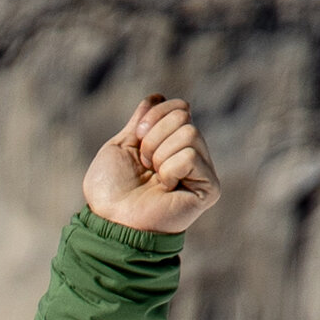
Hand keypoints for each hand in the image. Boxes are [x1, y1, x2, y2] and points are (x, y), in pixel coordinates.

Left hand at [82, 96, 219, 233]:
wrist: (110, 222)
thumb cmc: (110, 192)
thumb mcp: (121, 146)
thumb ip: (140, 120)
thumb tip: (157, 96)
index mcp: (172, 145)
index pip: (180, 106)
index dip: (155, 115)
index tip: (137, 138)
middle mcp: (191, 156)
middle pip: (184, 117)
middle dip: (154, 138)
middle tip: (145, 166)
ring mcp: (201, 172)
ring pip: (190, 133)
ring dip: (160, 155)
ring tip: (153, 179)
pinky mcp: (209, 188)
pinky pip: (191, 156)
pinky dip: (170, 170)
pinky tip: (165, 189)